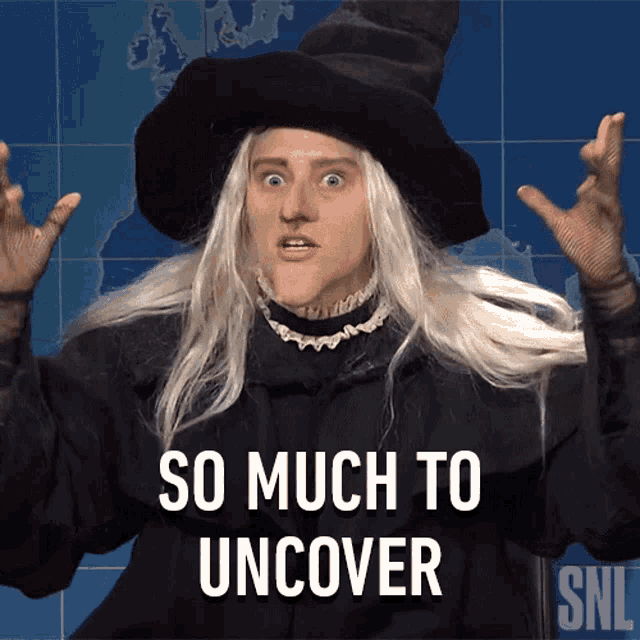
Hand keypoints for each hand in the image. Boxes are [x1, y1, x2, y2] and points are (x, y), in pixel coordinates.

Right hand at [0, 141, 80, 294]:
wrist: (10, 291)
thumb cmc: (27, 264)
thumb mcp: (45, 238)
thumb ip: (58, 216)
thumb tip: (77, 194)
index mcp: (9, 209)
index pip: (3, 181)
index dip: (0, 163)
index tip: (3, 146)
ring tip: (4, 187)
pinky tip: (3, 199)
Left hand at [517, 113, 625, 287]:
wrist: (598, 269)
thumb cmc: (581, 244)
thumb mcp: (555, 221)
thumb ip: (540, 203)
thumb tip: (521, 188)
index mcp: (594, 192)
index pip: (597, 163)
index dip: (596, 146)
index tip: (598, 128)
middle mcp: (604, 194)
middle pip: (608, 162)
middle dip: (611, 140)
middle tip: (615, 116)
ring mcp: (609, 205)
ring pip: (610, 174)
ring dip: (610, 153)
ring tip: (610, 132)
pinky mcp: (611, 218)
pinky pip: (608, 197)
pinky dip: (605, 184)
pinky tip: (600, 172)